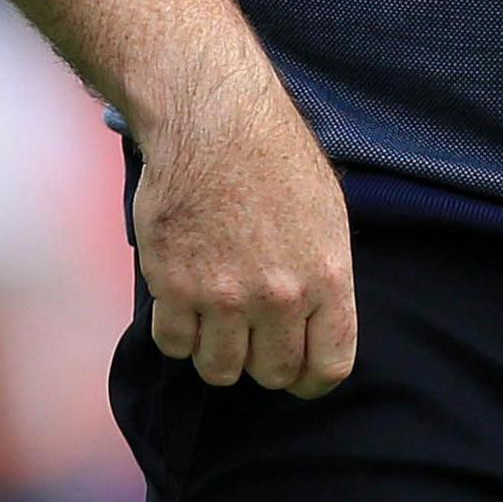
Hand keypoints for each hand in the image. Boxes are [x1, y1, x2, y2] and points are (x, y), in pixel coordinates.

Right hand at [131, 62, 358, 397]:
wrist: (215, 123)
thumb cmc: (275, 159)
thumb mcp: (327, 215)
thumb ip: (324, 277)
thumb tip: (319, 324)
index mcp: (327, 278)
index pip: (328, 368)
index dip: (310, 378)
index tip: (298, 370)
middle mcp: (279, 296)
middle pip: (271, 374)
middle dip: (262, 361)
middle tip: (251, 333)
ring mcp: (223, 296)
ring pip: (219, 370)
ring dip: (217, 352)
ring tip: (216, 319)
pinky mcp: (174, 287)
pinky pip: (174, 345)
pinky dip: (178, 332)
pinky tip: (184, 302)